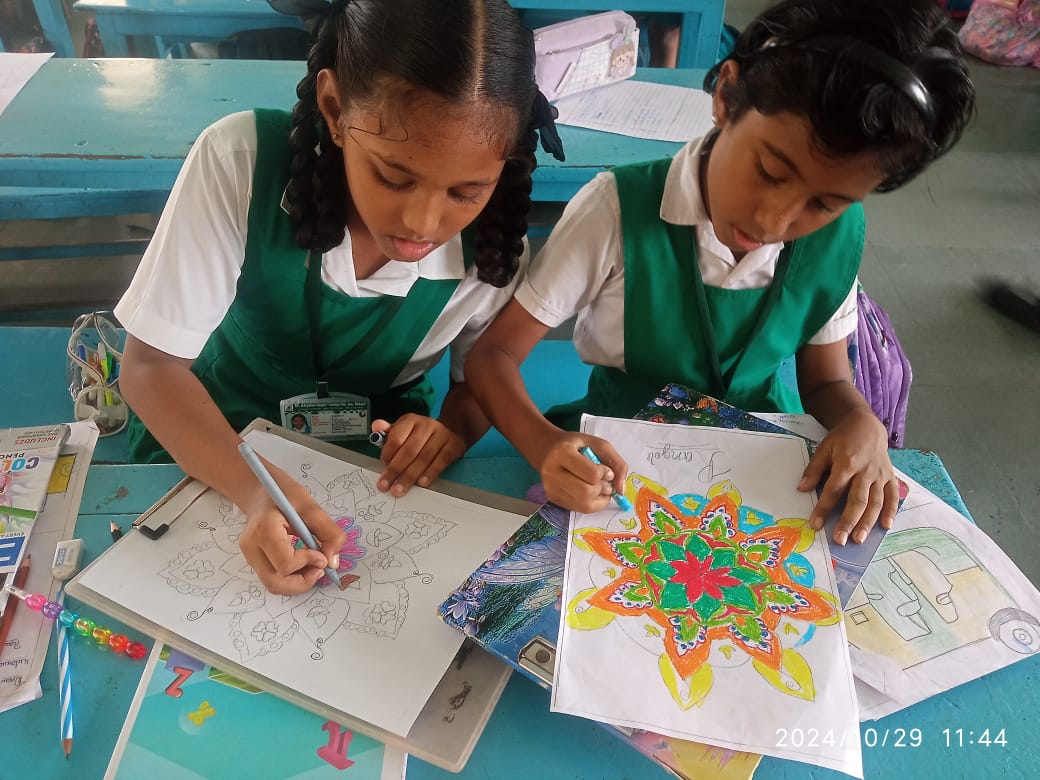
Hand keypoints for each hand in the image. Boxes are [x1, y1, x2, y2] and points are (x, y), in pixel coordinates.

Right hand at [238, 462, 345, 594]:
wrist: (260, 490)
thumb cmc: (283, 494)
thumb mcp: (311, 506)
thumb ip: (328, 532)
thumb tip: (333, 562)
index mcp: (264, 529)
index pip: (286, 563)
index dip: (308, 563)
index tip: (322, 554)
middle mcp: (252, 546)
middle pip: (276, 583)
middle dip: (303, 582)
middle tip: (320, 569)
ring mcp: (249, 555)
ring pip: (273, 584)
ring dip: (297, 581)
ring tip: (312, 565)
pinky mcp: (253, 560)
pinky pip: (273, 577)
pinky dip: (291, 576)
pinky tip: (302, 562)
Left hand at [372, 414, 465, 495]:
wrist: (452, 429)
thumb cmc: (421, 434)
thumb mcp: (404, 429)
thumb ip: (388, 432)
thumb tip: (376, 426)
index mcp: (410, 420)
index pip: (396, 437)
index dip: (388, 453)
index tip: (382, 466)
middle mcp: (426, 425)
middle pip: (409, 450)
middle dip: (395, 470)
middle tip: (386, 485)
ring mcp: (441, 435)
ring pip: (424, 458)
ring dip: (410, 476)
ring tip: (400, 489)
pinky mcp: (453, 446)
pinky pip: (441, 461)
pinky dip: (430, 473)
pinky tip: (421, 483)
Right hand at [538, 432, 627, 513]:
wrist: (547, 449)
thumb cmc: (576, 446)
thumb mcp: (599, 445)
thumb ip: (617, 464)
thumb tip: (621, 490)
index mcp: (562, 453)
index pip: (592, 474)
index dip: (605, 474)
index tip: (605, 469)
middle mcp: (552, 472)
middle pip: (586, 492)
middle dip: (602, 489)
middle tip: (606, 483)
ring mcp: (550, 488)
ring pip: (583, 504)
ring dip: (599, 499)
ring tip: (600, 488)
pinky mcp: (552, 499)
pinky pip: (578, 509)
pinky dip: (591, 503)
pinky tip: (591, 493)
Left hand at [798, 408, 898, 545]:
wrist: (866, 425)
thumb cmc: (842, 438)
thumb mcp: (824, 448)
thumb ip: (814, 469)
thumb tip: (802, 488)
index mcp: (847, 463)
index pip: (834, 490)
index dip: (824, 508)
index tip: (815, 524)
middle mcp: (866, 471)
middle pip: (857, 500)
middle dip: (848, 521)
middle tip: (840, 539)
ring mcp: (880, 475)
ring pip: (876, 502)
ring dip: (868, 522)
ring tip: (859, 539)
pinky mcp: (890, 476)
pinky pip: (893, 496)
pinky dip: (891, 512)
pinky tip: (885, 526)